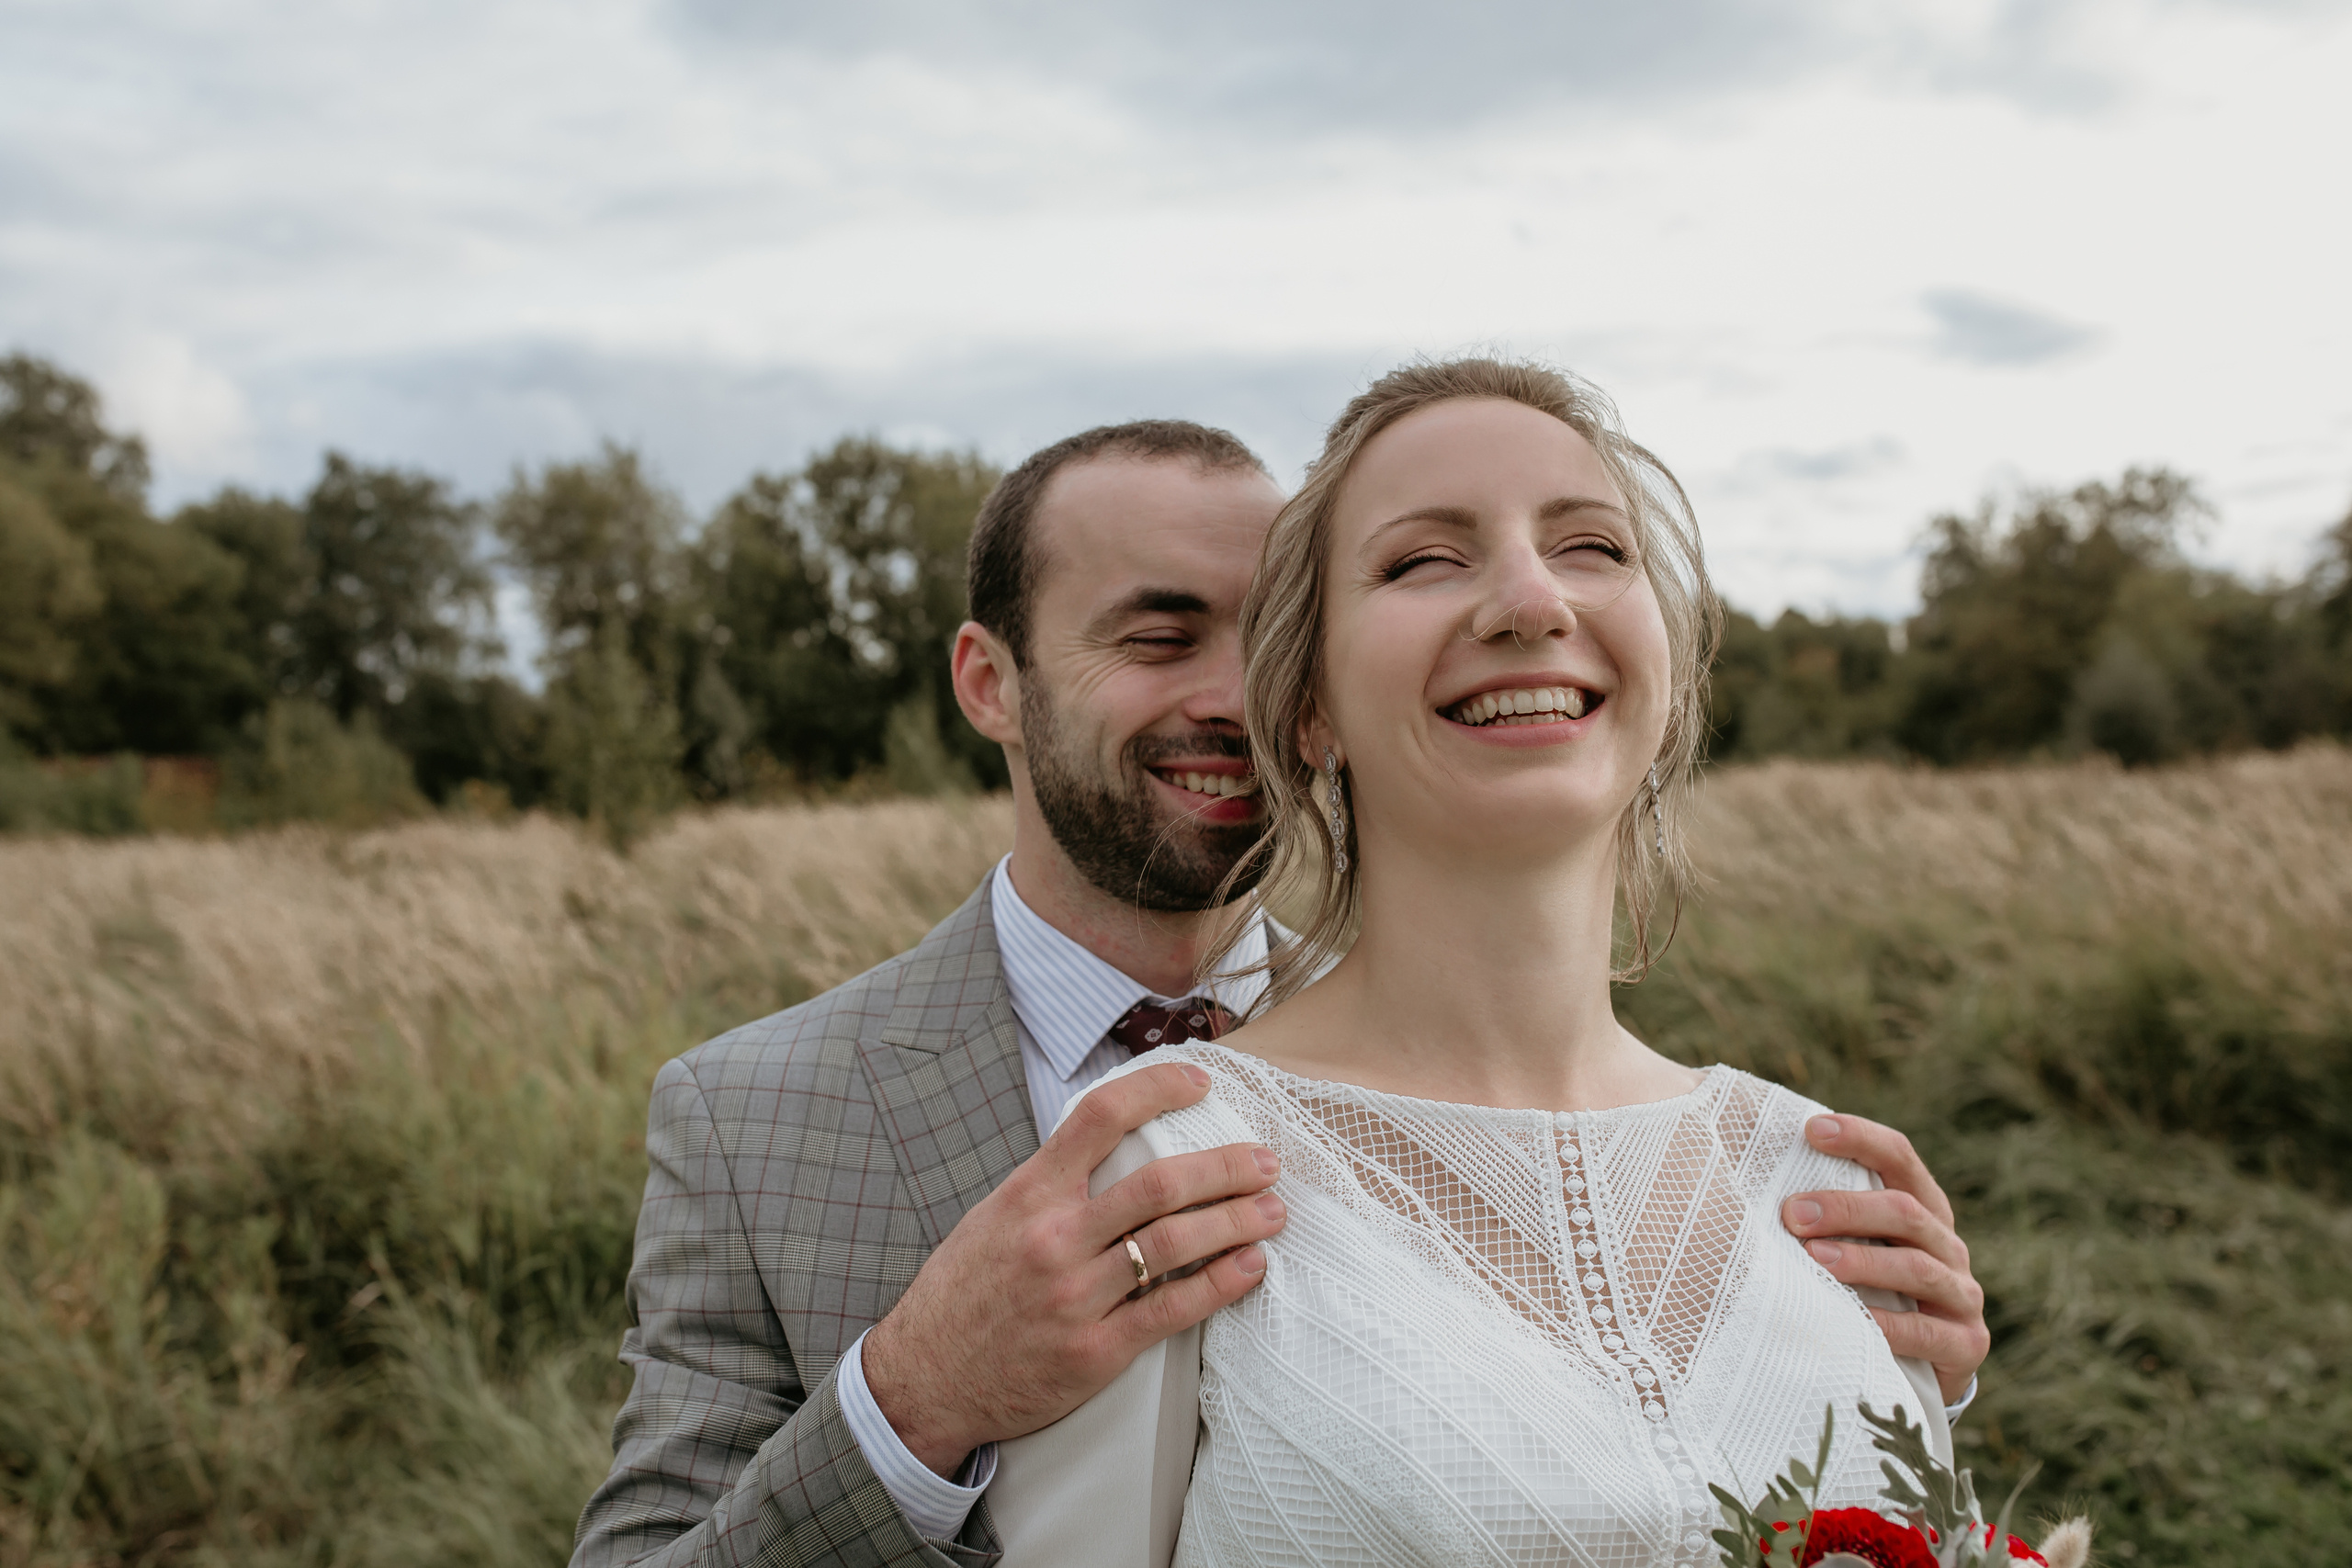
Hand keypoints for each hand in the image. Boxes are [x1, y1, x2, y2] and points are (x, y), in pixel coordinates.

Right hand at [861, 1061, 1286, 1475]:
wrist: (924, 1380)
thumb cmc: (963, 1293)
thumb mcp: (994, 1216)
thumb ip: (1053, 1184)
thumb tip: (1116, 1147)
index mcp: (1029, 1194)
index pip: (1100, 1117)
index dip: (1158, 1089)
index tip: (1201, 1084)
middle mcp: (1054, 1239)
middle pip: (1160, 1184)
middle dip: (1226, 1167)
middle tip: (1266, 1161)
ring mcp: (1076, 1297)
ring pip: (1175, 1245)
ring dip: (1236, 1222)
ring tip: (1272, 1210)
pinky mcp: (1095, 1351)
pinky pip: (1172, 1310)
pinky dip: (1220, 1284)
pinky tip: (1250, 1267)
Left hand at [1781, 1113, 1988, 1403]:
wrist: (1915, 1368)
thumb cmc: (1867, 1291)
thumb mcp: (1854, 1246)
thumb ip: (1824, 1215)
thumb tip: (1749, 1174)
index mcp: (1921, 1208)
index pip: (1899, 1158)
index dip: (1861, 1138)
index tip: (1811, 1129)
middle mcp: (1946, 1244)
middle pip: (1904, 1210)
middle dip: (1846, 1208)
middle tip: (1793, 1213)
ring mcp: (1960, 1294)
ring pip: (1916, 1266)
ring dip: (1863, 1261)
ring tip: (1814, 1258)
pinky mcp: (1965, 1344)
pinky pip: (1924, 1332)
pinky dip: (1886, 1325)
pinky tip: (1851, 1321)